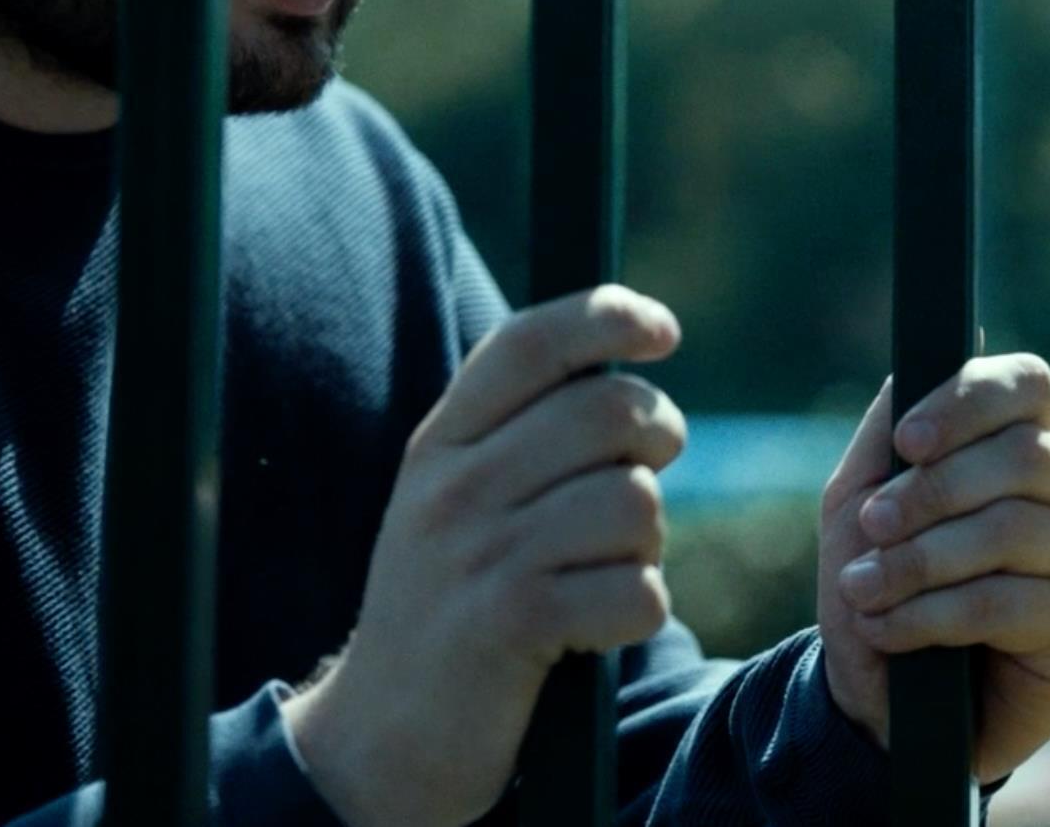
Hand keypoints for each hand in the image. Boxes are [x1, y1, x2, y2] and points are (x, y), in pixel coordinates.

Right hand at [282, 286, 687, 826]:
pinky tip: (596, 626)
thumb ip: (518, 429)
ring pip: (635, 502)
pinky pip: (638, 590)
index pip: (530, 340)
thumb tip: (629, 364)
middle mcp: (453, 488)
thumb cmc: (450, 601)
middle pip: (609, 411)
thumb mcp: (453, 499)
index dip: (608, 316)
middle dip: (658, 442)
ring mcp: (479, 555)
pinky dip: (638, 610)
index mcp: (440, 442)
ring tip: (603, 570)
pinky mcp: (512, 625)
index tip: (664, 330)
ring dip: (646, 544)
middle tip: (643, 481)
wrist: (384, 733)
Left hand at [817, 354, 1049, 784]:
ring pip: (1011, 530)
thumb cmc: (879, 584)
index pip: (1027, 385)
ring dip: (920, 561)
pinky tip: (890, 629)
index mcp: (1017, 444)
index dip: (968, 402)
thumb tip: (920, 364)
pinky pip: (1007, 602)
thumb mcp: (857, 503)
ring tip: (864, 591)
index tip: (907, 443)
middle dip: (932, 491)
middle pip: (1023, 455)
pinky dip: (932, 614)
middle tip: (871, 526)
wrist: (883, 697)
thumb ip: (884, 433)